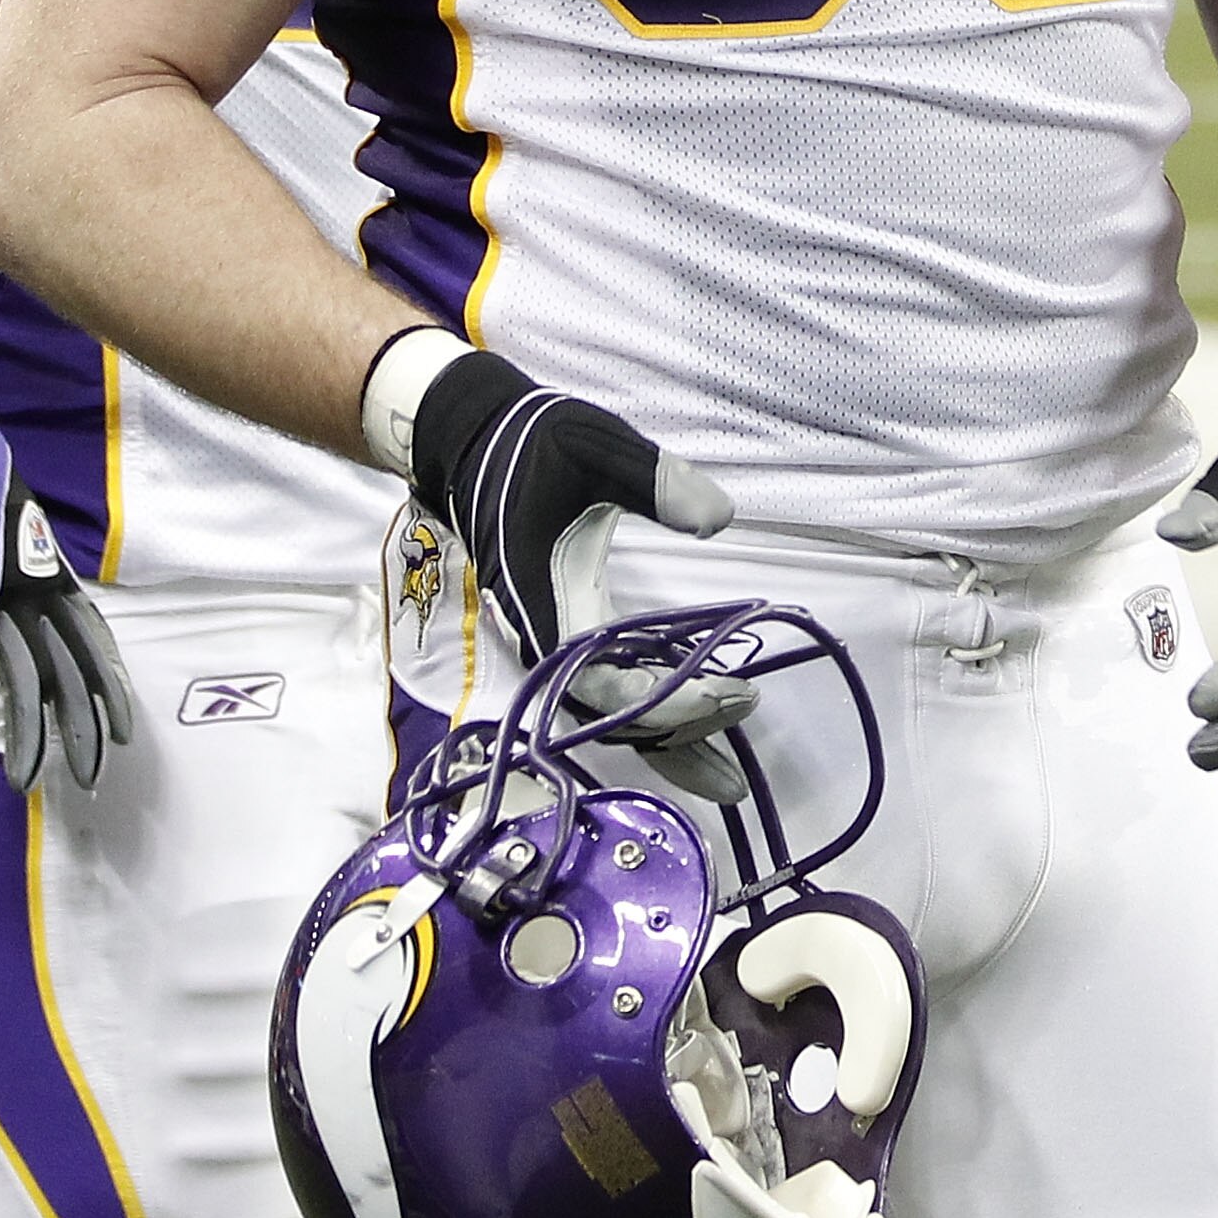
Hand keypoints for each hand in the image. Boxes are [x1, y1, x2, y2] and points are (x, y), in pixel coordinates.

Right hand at [0, 351, 133, 791]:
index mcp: (42, 575)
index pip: (90, 638)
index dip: (107, 684)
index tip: (125, 727)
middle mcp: (34, 587)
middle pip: (72, 668)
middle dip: (84, 725)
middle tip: (94, 777)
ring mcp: (3, 590)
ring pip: (29, 674)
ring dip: (28, 733)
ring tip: (26, 782)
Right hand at [364, 332, 748, 793]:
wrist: (474, 439)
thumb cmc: (533, 444)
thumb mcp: (595, 446)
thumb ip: (655, 481)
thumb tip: (718, 518)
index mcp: (546, 604)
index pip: (608, 683)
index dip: (667, 701)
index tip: (728, 692)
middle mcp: (547, 637)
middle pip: (613, 717)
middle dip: (678, 734)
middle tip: (743, 728)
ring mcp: (556, 638)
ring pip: (613, 714)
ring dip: (669, 742)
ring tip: (729, 778)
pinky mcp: (569, 629)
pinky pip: (613, 691)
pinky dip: (654, 717)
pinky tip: (697, 726)